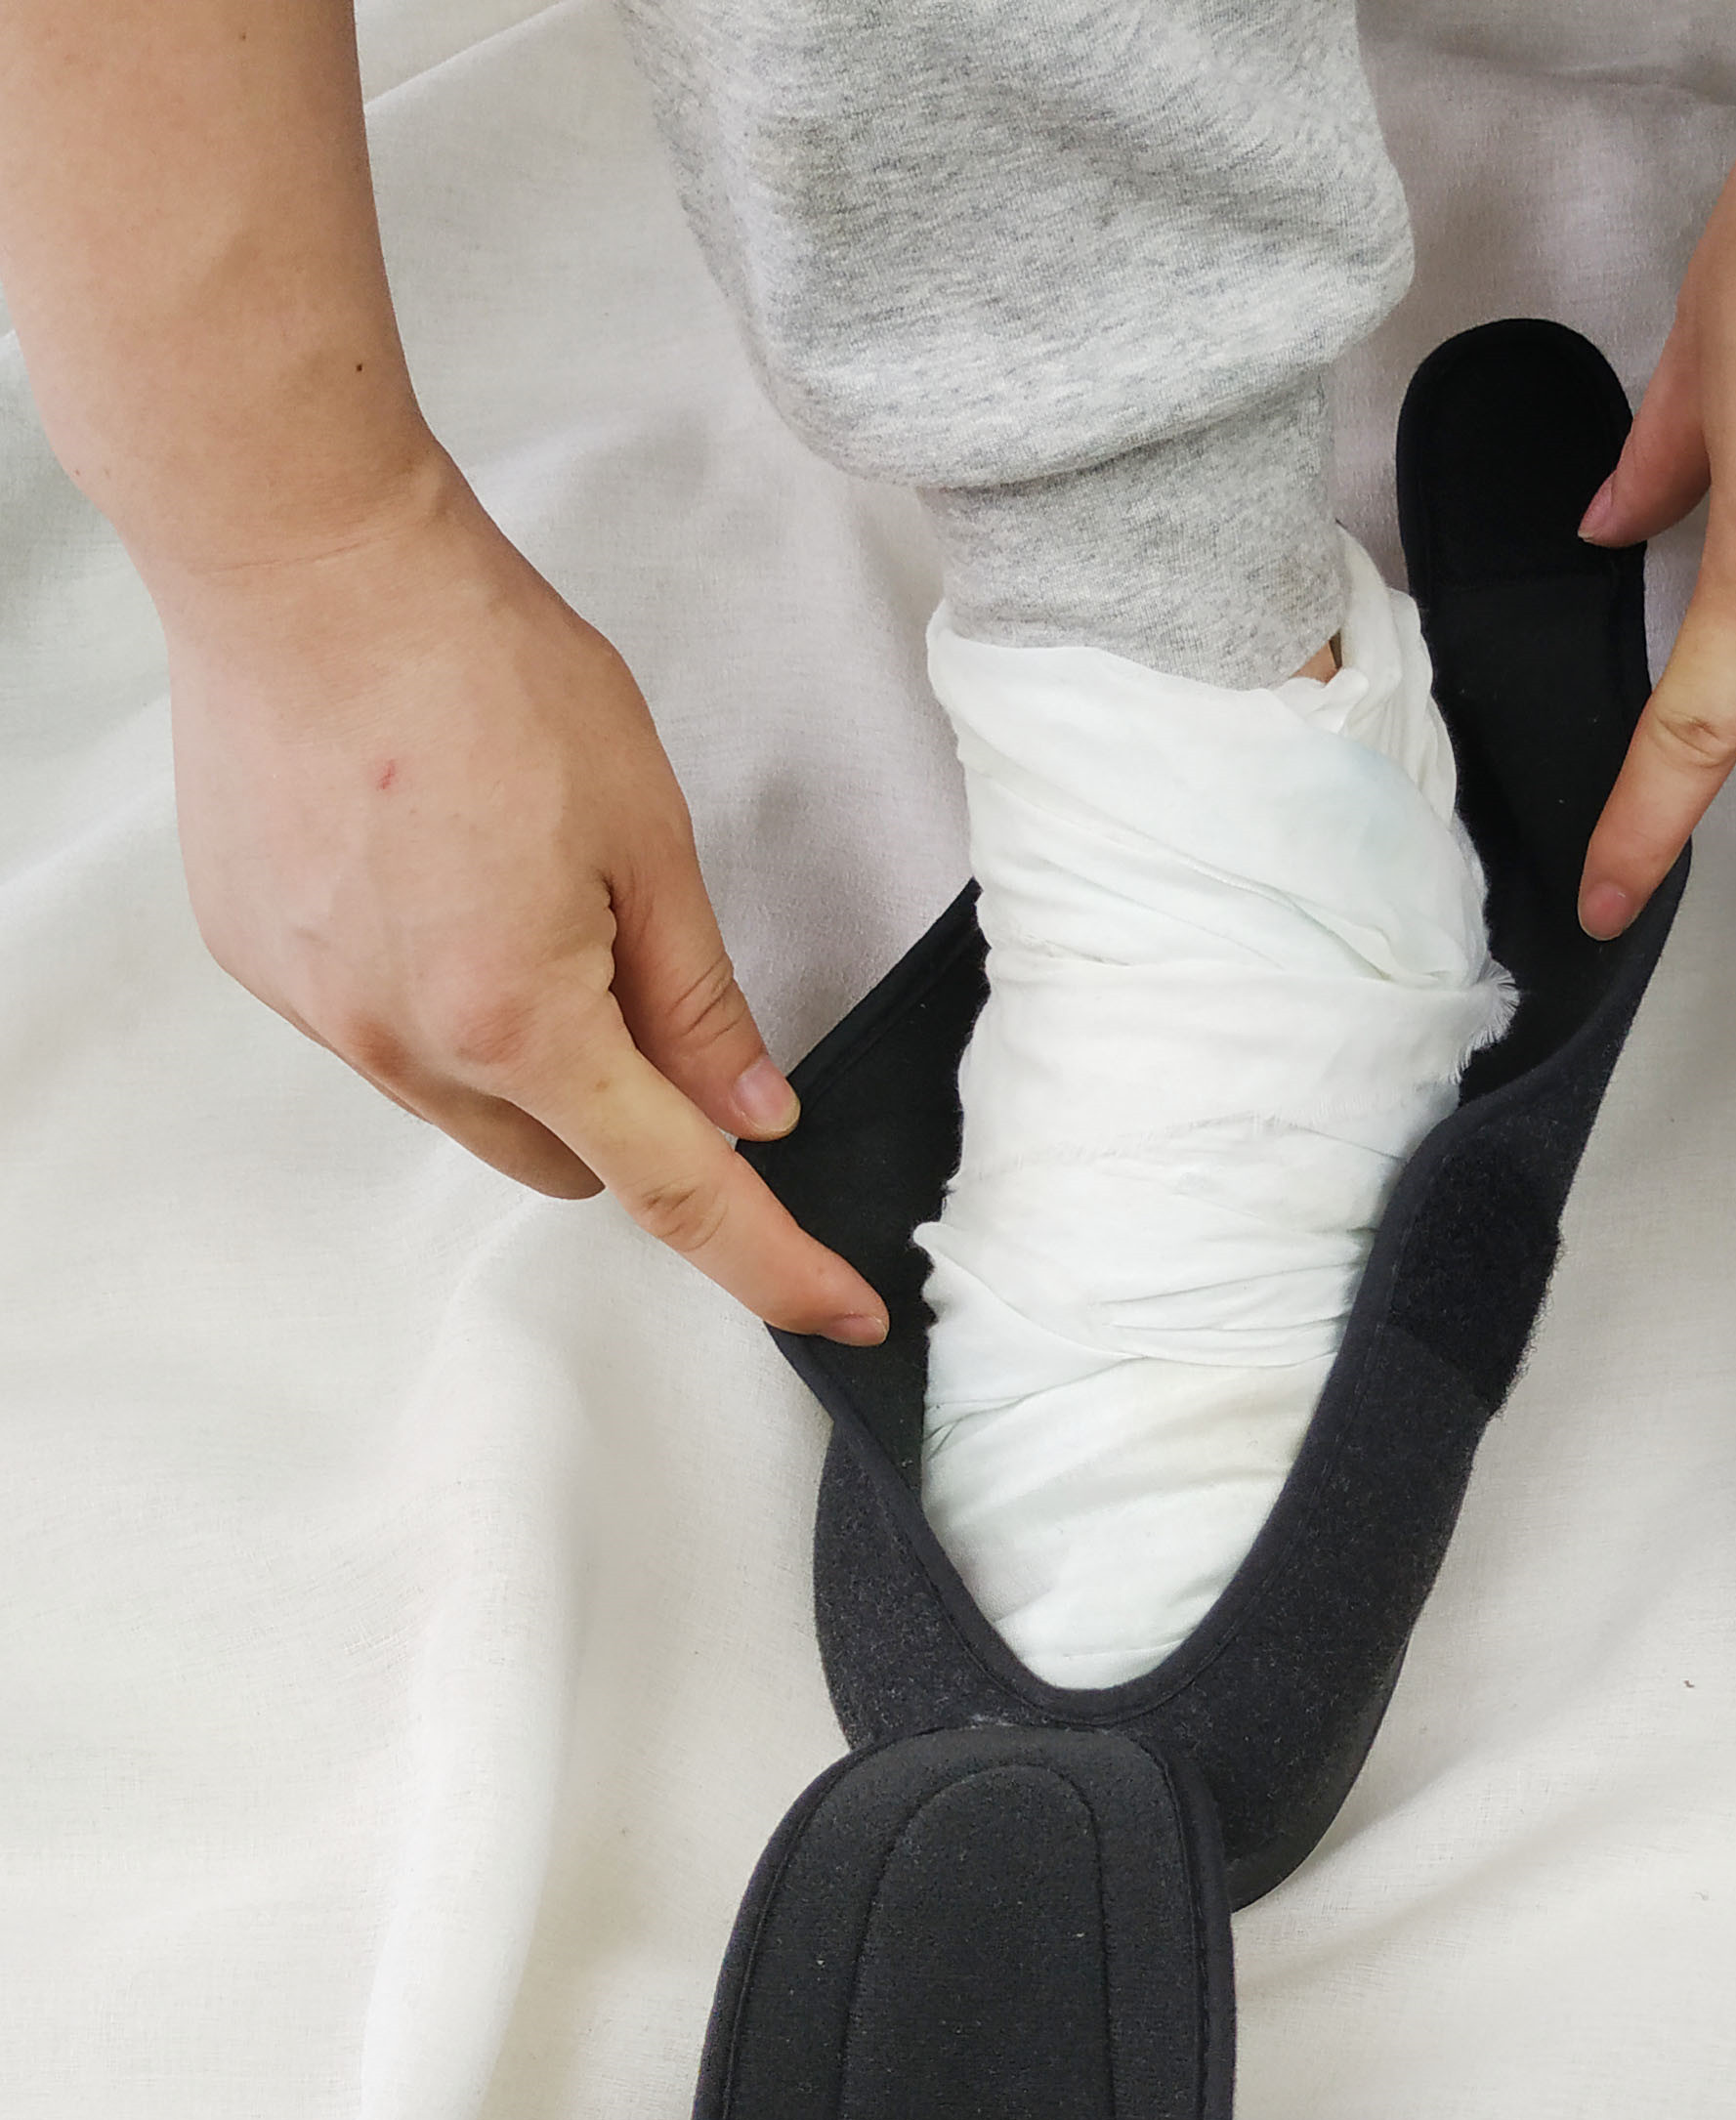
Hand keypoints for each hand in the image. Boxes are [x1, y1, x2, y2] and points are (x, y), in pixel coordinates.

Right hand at [158, 465, 885, 1341]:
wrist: (303, 562)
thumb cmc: (481, 670)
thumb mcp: (646, 837)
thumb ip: (699, 999)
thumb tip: (751, 1115)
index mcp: (521, 1021)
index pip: (679, 1191)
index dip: (774, 1263)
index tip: (841, 1313)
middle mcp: (406, 1045)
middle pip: (568, 1158)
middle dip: (633, 1113)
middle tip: (643, 976)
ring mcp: (321, 1012)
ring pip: (474, 1106)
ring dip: (532, 1055)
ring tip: (521, 891)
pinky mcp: (265, 964)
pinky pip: (389, 1037)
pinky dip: (442, 999)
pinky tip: (438, 878)